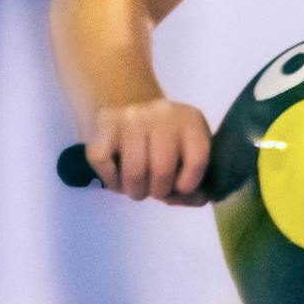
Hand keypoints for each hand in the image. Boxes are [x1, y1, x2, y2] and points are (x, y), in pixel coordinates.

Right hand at [82, 100, 212, 203]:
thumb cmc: (162, 140)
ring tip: (136, 187)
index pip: (197, 160)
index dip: (188, 185)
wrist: (128, 104)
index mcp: (191, 120)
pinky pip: (105, 165)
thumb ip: (194, 181)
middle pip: (162, 172)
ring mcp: (132, 117)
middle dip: (158, 192)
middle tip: (153, 190)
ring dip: (135, 191)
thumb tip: (197, 200)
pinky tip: (118, 177)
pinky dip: (112, 182)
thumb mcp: (186, 152)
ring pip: (134, 173)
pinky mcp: (105, 122)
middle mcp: (163, 114)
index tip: (179, 188)